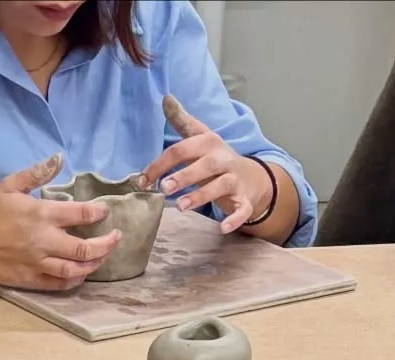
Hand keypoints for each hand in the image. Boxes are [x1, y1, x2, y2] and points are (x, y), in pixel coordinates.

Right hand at [0, 154, 120, 290]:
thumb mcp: (10, 184)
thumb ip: (37, 173)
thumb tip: (59, 158)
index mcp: (41, 214)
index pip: (80, 214)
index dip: (98, 213)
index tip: (104, 211)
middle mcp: (44, 241)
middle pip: (85, 248)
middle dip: (106, 244)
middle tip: (116, 237)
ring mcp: (38, 263)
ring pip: (75, 269)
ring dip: (94, 264)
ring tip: (103, 257)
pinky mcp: (31, 279)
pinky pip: (59, 284)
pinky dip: (75, 280)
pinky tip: (82, 274)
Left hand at [141, 95, 269, 235]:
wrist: (251, 177)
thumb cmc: (216, 158)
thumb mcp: (200, 138)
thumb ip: (182, 121)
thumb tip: (165, 97)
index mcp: (209, 143)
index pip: (182, 149)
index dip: (161, 164)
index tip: (143, 180)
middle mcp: (223, 159)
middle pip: (204, 165)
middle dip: (184, 176)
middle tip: (164, 188)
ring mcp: (235, 180)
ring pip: (221, 186)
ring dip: (201, 196)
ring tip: (181, 206)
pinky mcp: (244, 200)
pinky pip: (242, 209)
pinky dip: (235, 218)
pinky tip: (223, 227)